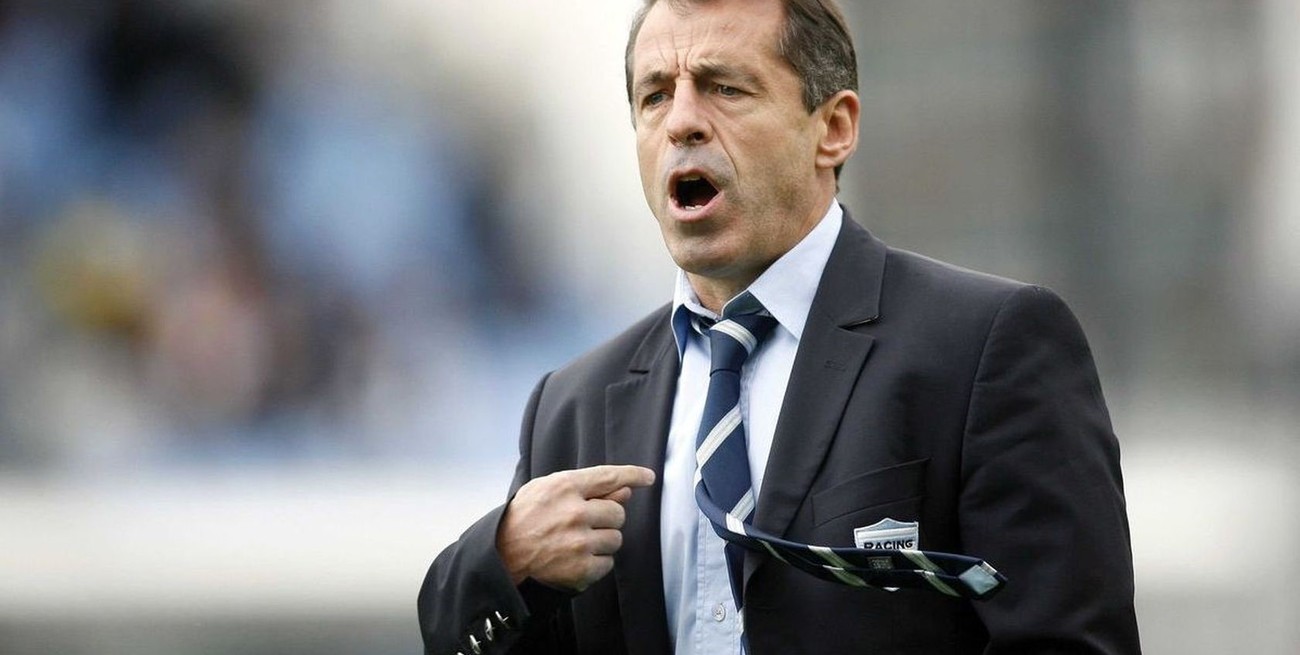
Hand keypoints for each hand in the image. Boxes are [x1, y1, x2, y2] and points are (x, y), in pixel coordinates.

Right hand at [496, 464, 655, 591]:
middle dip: (608, 519)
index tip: (648, 477)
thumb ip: (587, 488)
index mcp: (565, 487)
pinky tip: (577, 558)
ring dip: (603, 541)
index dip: (632, 475)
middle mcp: (574, 513)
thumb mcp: (548, 490)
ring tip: (578, 542)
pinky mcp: (581, 569)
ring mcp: (579, 543)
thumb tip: (625, 490)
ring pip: (616, 539)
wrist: (501, 555)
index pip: (608, 477)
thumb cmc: (524, 518)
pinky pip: (608, 563)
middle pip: (618, 513)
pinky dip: (597, 563)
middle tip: (587, 524)